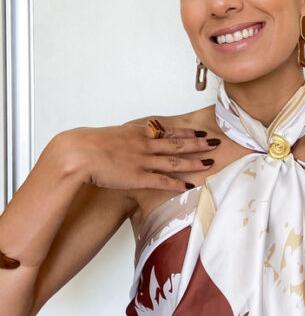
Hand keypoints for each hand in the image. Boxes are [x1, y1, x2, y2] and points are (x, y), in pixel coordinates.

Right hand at [56, 120, 219, 191]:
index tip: (200, 130)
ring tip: (210, 162)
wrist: (78, 152)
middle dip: (198, 143)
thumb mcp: (112, 135)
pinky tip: (190, 185)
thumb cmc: (89, 143)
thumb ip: (125, 138)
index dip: (186, 131)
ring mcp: (143, 161)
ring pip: (175, 161)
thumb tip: (130, 139)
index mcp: (138, 132)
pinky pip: (162, 181)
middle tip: (216, 142)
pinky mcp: (138, 177)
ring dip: (194, 162)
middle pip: (178, 144)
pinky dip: (177, 184)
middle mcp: (145, 144)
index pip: (168, 131)